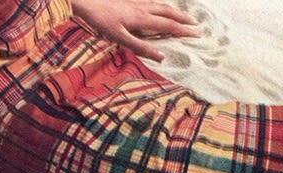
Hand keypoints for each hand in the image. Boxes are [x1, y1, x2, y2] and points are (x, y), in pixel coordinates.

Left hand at [72, 0, 199, 60]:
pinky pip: (151, 1)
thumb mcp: (120, 38)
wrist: (86, 1)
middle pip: (168, 11)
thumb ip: (141, 47)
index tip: (197, 34)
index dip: (183, 30)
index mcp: (142, 19)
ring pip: (160, 4)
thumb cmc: (101, 21)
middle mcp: (142, 8)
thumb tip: (162, 56)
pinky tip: (158, 7)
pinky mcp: (129, 0)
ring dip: (173, 10)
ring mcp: (136, 2)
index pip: (168, 25)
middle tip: (195, 23)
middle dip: (182, 18)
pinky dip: (160, 5)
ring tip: (182, 15)